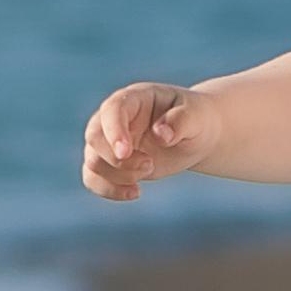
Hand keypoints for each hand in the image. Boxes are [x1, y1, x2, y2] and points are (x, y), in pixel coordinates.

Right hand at [81, 81, 219, 202]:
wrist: (195, 135)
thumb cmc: (196, 119)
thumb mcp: (197, 116)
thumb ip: (181, 121)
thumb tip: (161, 134)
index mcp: (134, 98)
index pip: (112, 109)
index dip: (114, 131)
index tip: (126, 152)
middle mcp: (115, 118)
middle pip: (94, 136)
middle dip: (117, 159)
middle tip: (149, 165)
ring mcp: (109, 141)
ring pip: (93, 161)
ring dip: (118, 175)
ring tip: (150, 170)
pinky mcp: (111, 163)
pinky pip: (93, 178)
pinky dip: (109, 190)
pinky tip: (135, 192)